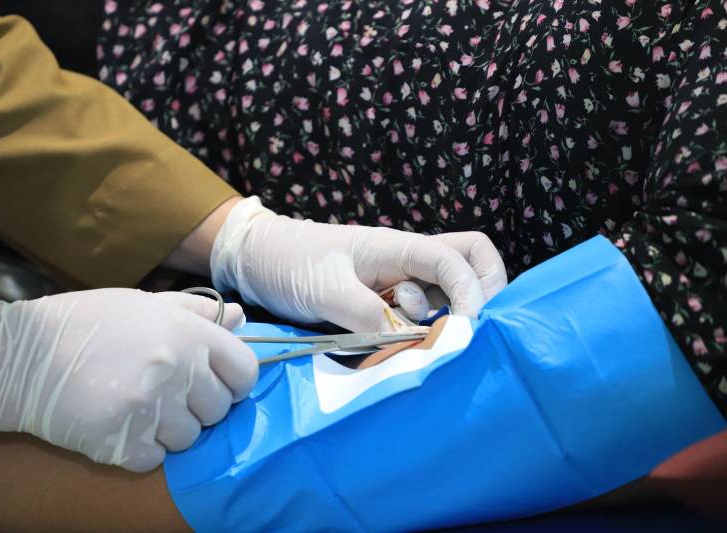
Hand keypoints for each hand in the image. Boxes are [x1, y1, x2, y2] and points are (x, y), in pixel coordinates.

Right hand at [0, 289, 256, 472]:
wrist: (21, 356)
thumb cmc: (86, 322)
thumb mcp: (145, 303)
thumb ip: (197, 311)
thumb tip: (242, 318)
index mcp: (187, 333)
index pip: (244, 371)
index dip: (232, 379)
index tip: (213, 381)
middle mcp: (176, 370)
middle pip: (218, 409)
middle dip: (198, 405)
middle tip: (166, 393)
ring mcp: (150, 409)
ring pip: (190, 438)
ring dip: (170, 429)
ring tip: (139, 407)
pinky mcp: (123, 442)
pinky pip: (156, 458)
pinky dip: (141, 449)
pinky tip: (120, 425)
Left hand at [210, 197, 506, 331]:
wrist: (258, 261)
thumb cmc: (290, 263)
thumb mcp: (325, 289)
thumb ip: (366, 315)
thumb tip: (406, 341)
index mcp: (398, 247)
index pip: (457, 260)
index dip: (472, 293)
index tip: (463, 329)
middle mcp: (406, 262)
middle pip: (468, 263)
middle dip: (480, 293)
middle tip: (464, 328)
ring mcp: (396, 282)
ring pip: (444, 295)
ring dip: (441, 320)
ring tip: (412, 341)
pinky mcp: (382, 304)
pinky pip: (416, 317)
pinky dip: (416, 333)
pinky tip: (394, 347)